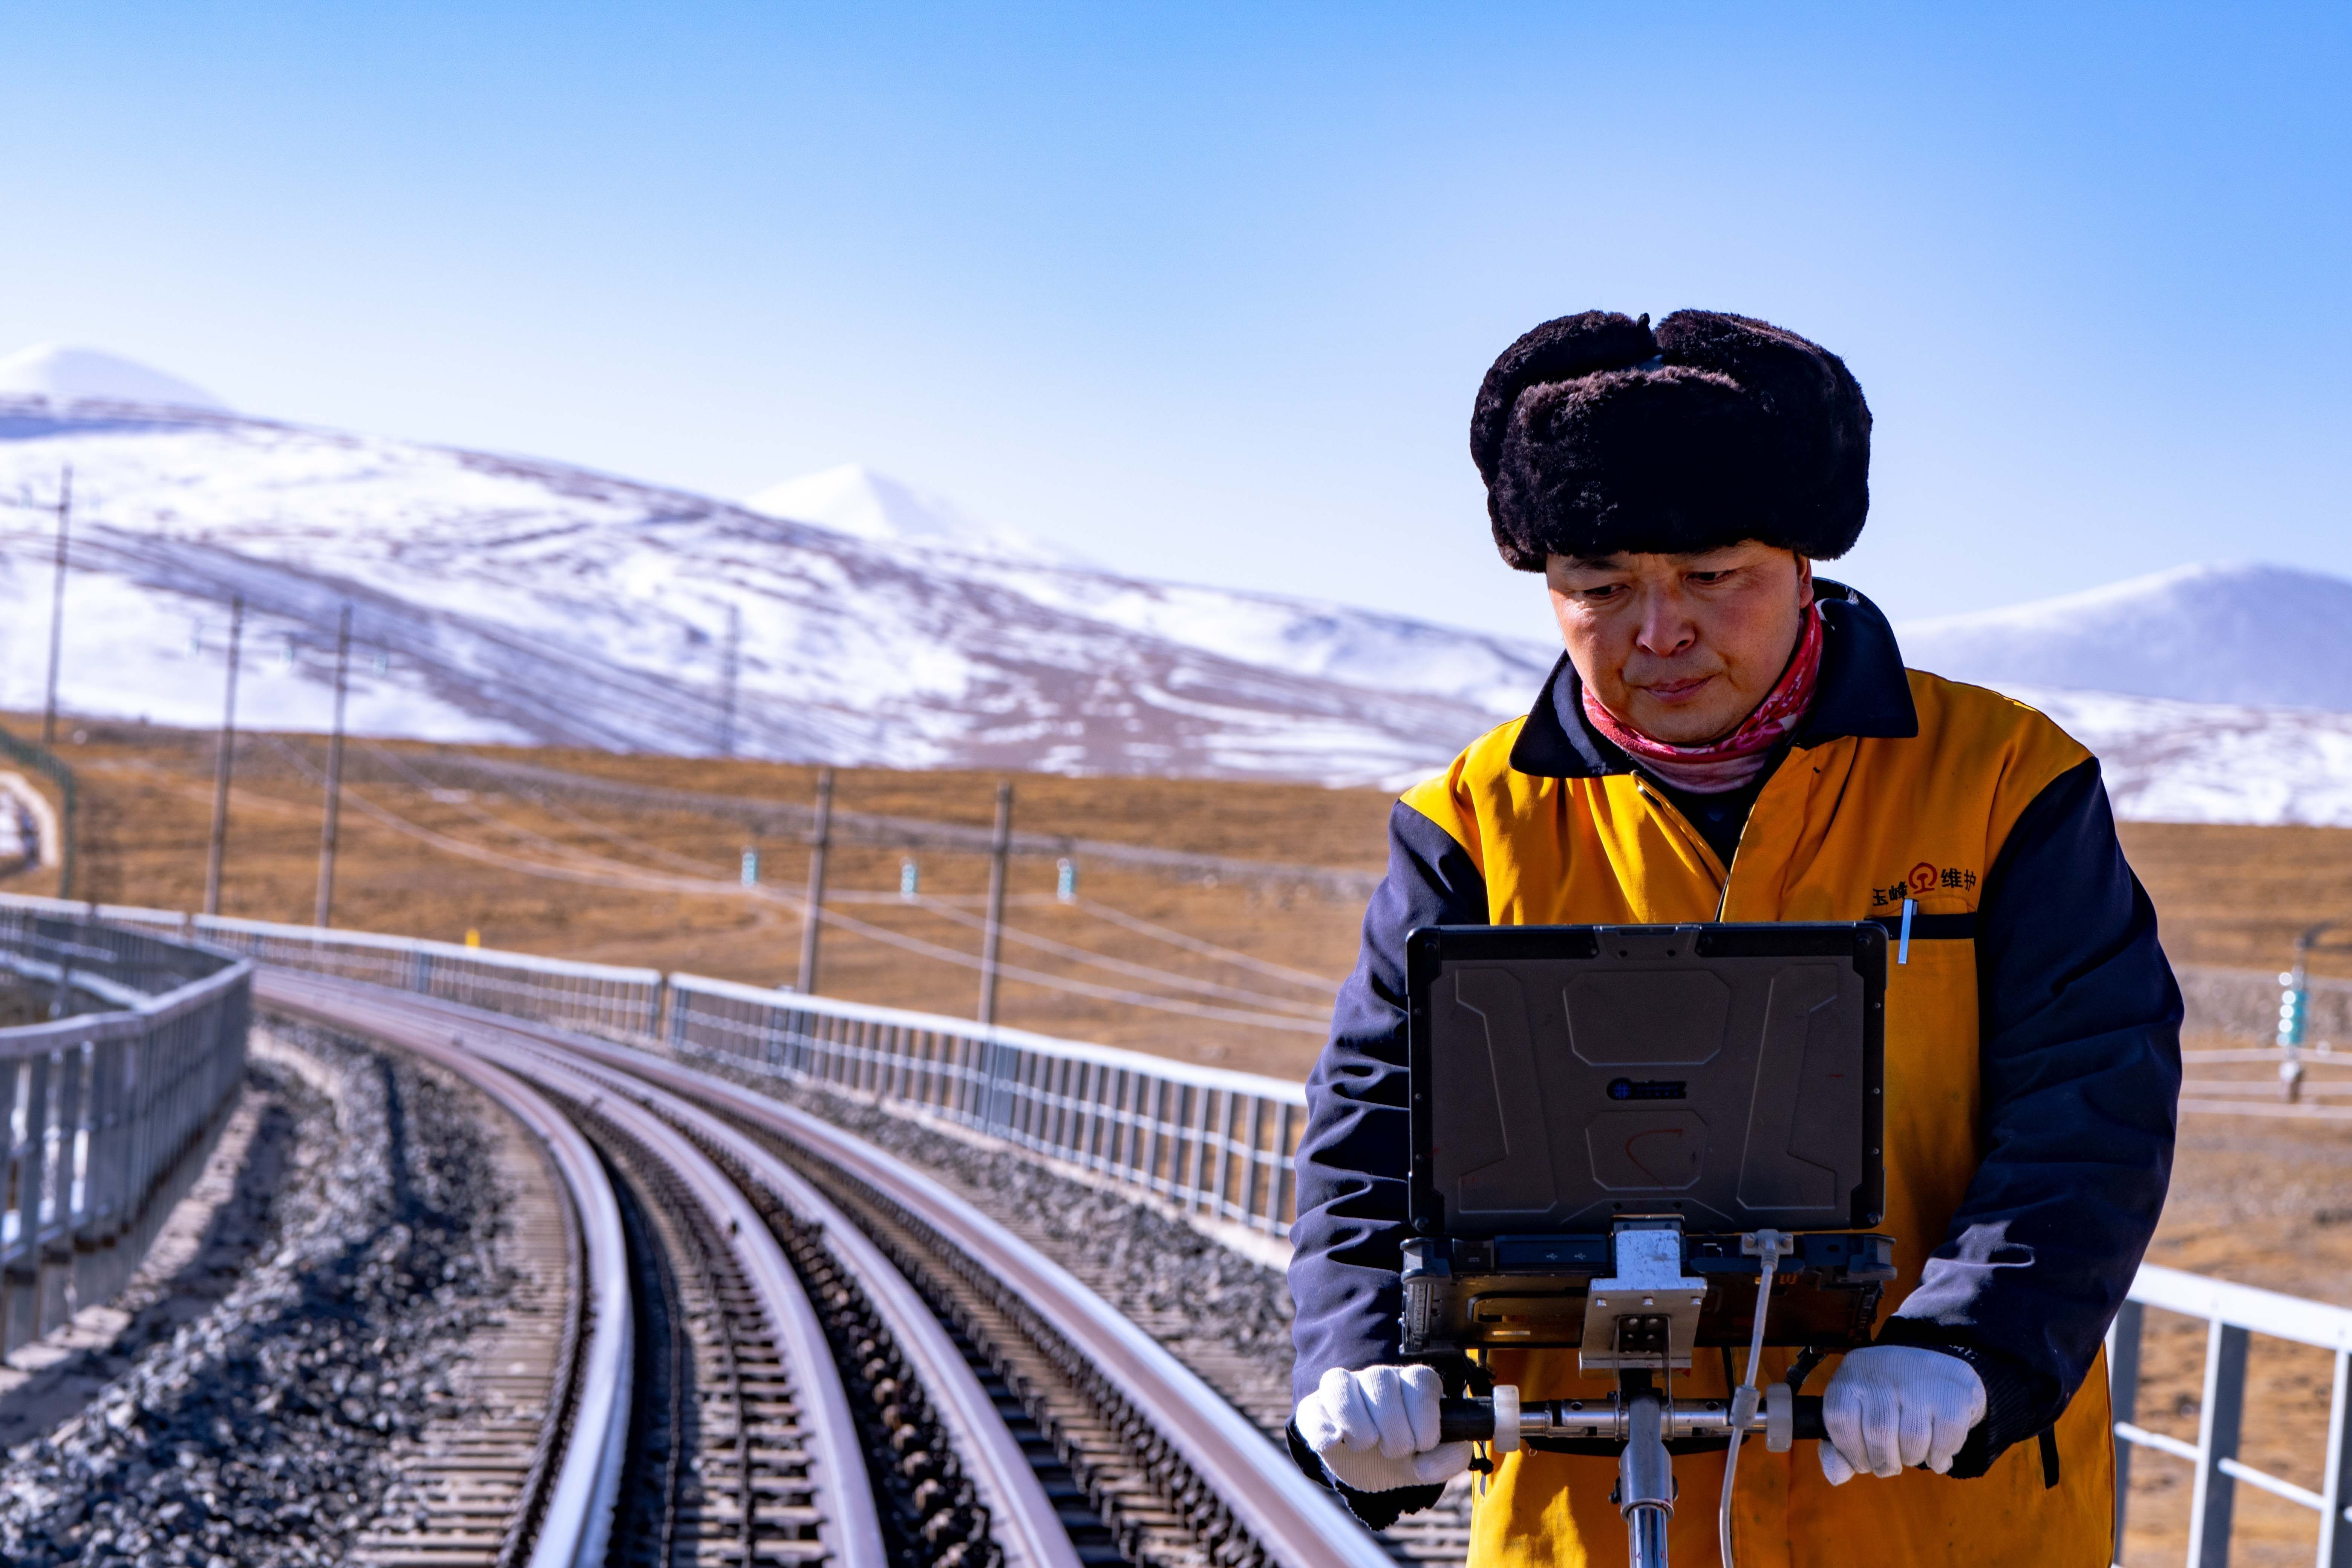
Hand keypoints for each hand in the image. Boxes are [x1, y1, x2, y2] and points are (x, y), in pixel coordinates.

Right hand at [1295, 1365, 1472, 1493]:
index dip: (1423, 1413)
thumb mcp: (1432, 1462)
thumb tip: (1429, 1458)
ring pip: (1341, 1383)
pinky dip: (1323, 1427)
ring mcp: (1343, 1390)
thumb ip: (1450, 1457)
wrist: (1368, 1470)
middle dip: (1393, 1426)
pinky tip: (1334, 1441)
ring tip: (1366, 1445)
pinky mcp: (1314, 1409)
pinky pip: (1312, 1408)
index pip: (1419, 1377)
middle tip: (1395, 1451)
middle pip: (1380, 1379)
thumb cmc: (1404, 1456)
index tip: (1424, 1444)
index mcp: (1410, 1385)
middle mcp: (1376, 1379)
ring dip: (1358, 1422)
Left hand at [1819, 1345, 1986, 1482]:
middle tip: (1890, 1463)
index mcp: (1851, 1375)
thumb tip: (1836, 1476)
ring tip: (1913, 1452)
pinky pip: (1944, 1441)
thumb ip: (1839, 1446)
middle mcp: (1883, 1372)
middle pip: (1878, 1434)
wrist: (1941, 1361)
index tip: (1863, 1461)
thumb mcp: (1857, 1409)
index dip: (1851, 1451)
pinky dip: (1939, 1457)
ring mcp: (1920, 1381)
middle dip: (1884, 1462)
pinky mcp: (1954, 1393)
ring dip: (1912, 1459)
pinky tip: (1937, 1455)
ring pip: (1913, 1440)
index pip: (1839, 1419)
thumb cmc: (1890, 1395)